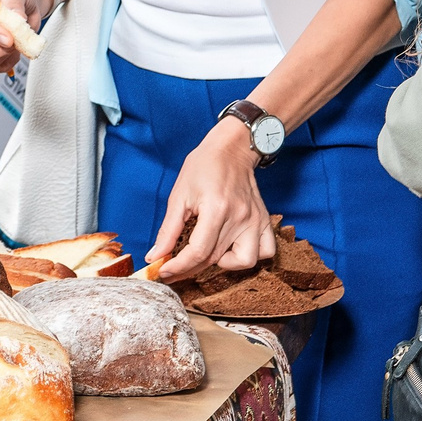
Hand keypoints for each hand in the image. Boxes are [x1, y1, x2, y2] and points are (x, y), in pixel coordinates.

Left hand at [147, 118, 275, 280]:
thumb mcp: (179, 195)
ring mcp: (255, 220)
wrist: (231, 149)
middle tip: (174, 268)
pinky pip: (266, 251)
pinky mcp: (264, 220)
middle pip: (215, 259)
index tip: (164, 272)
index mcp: (216, 209)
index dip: (178, 267)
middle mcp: (240, 218)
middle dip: (190, 269)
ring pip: (245, 261)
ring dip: (224, 265)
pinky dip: (250, 256)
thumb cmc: (203, 166)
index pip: (198, 252)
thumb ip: (169, 229)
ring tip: (208, 254)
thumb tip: (154, 255)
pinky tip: (232, 249)